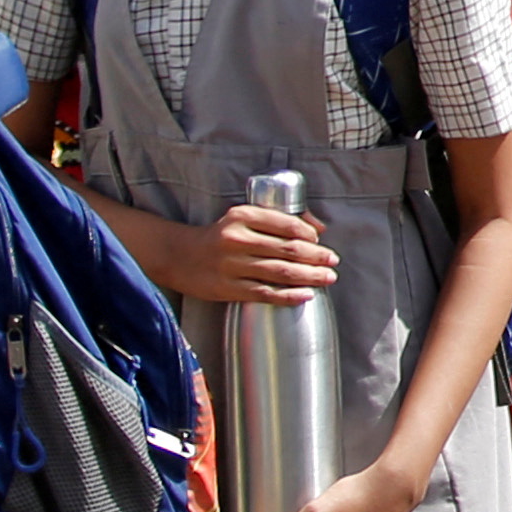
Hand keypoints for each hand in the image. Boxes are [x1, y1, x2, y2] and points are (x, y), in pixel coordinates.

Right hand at [184, 200, 340, 306]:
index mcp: (242, 215)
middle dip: (316, 257)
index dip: (310, 235)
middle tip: (333, 262)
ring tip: (327, 278)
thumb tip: (319, 227)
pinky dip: (288, 295)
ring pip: (280, 272)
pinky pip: (264, 293)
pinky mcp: (226, 288)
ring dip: (309, 276)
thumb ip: (280, 219)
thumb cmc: (220, 235)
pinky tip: (306, 295)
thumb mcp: (244, 217)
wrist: (179, 256)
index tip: (321, 242)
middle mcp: (236, 238)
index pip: (287, 224)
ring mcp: (230, 265)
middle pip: (288, 249)